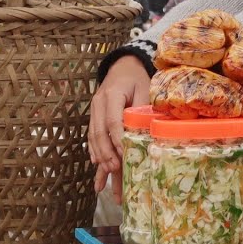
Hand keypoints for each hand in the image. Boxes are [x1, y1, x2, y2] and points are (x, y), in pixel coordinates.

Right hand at [89, 55, 150, 202]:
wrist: (122, 66)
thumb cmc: (136, 78)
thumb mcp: (145, 88)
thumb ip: (144, 108)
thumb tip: (150, 133)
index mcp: (112, 95)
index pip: (113, 121)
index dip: (118, 141)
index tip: (125, 157)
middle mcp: (98, 104)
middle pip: (100, 133)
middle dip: (107, 154)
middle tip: (116, 170)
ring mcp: (94, 111)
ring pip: (94, 138)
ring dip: (101, 158)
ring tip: (106, 177)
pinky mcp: (94, 117)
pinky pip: (92, 137)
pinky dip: (95, 153)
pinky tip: (98, 168)